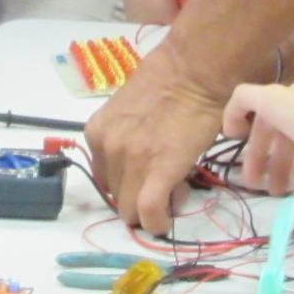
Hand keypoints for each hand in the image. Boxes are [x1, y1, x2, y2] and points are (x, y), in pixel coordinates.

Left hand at [86, 50, 230, 233]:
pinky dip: (158, 223)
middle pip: (116, 197)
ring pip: (131, 211)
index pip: (104, 178)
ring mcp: (130, 162)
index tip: (149, 176)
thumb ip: (125, 136)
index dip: (128, 182)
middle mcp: (107, 148)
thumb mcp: (129, 108)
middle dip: (139, 196)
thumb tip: (141, 159)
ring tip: (175, 187)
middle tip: (165, 182)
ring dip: (152, 207)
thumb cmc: (170, 80)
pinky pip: (149, 214)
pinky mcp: (157, 173)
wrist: (195, 70)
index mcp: (97, 132)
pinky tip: (167, 220)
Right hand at [222, 74, 293, 194]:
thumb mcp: (271, 100)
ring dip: (286, 162)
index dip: (250, 127)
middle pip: (285, 125)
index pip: (266, 105)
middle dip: (266, 155)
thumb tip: (233, 116)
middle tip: (257, 183)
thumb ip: (245, 99)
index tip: (238, 148)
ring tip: (280, 188)